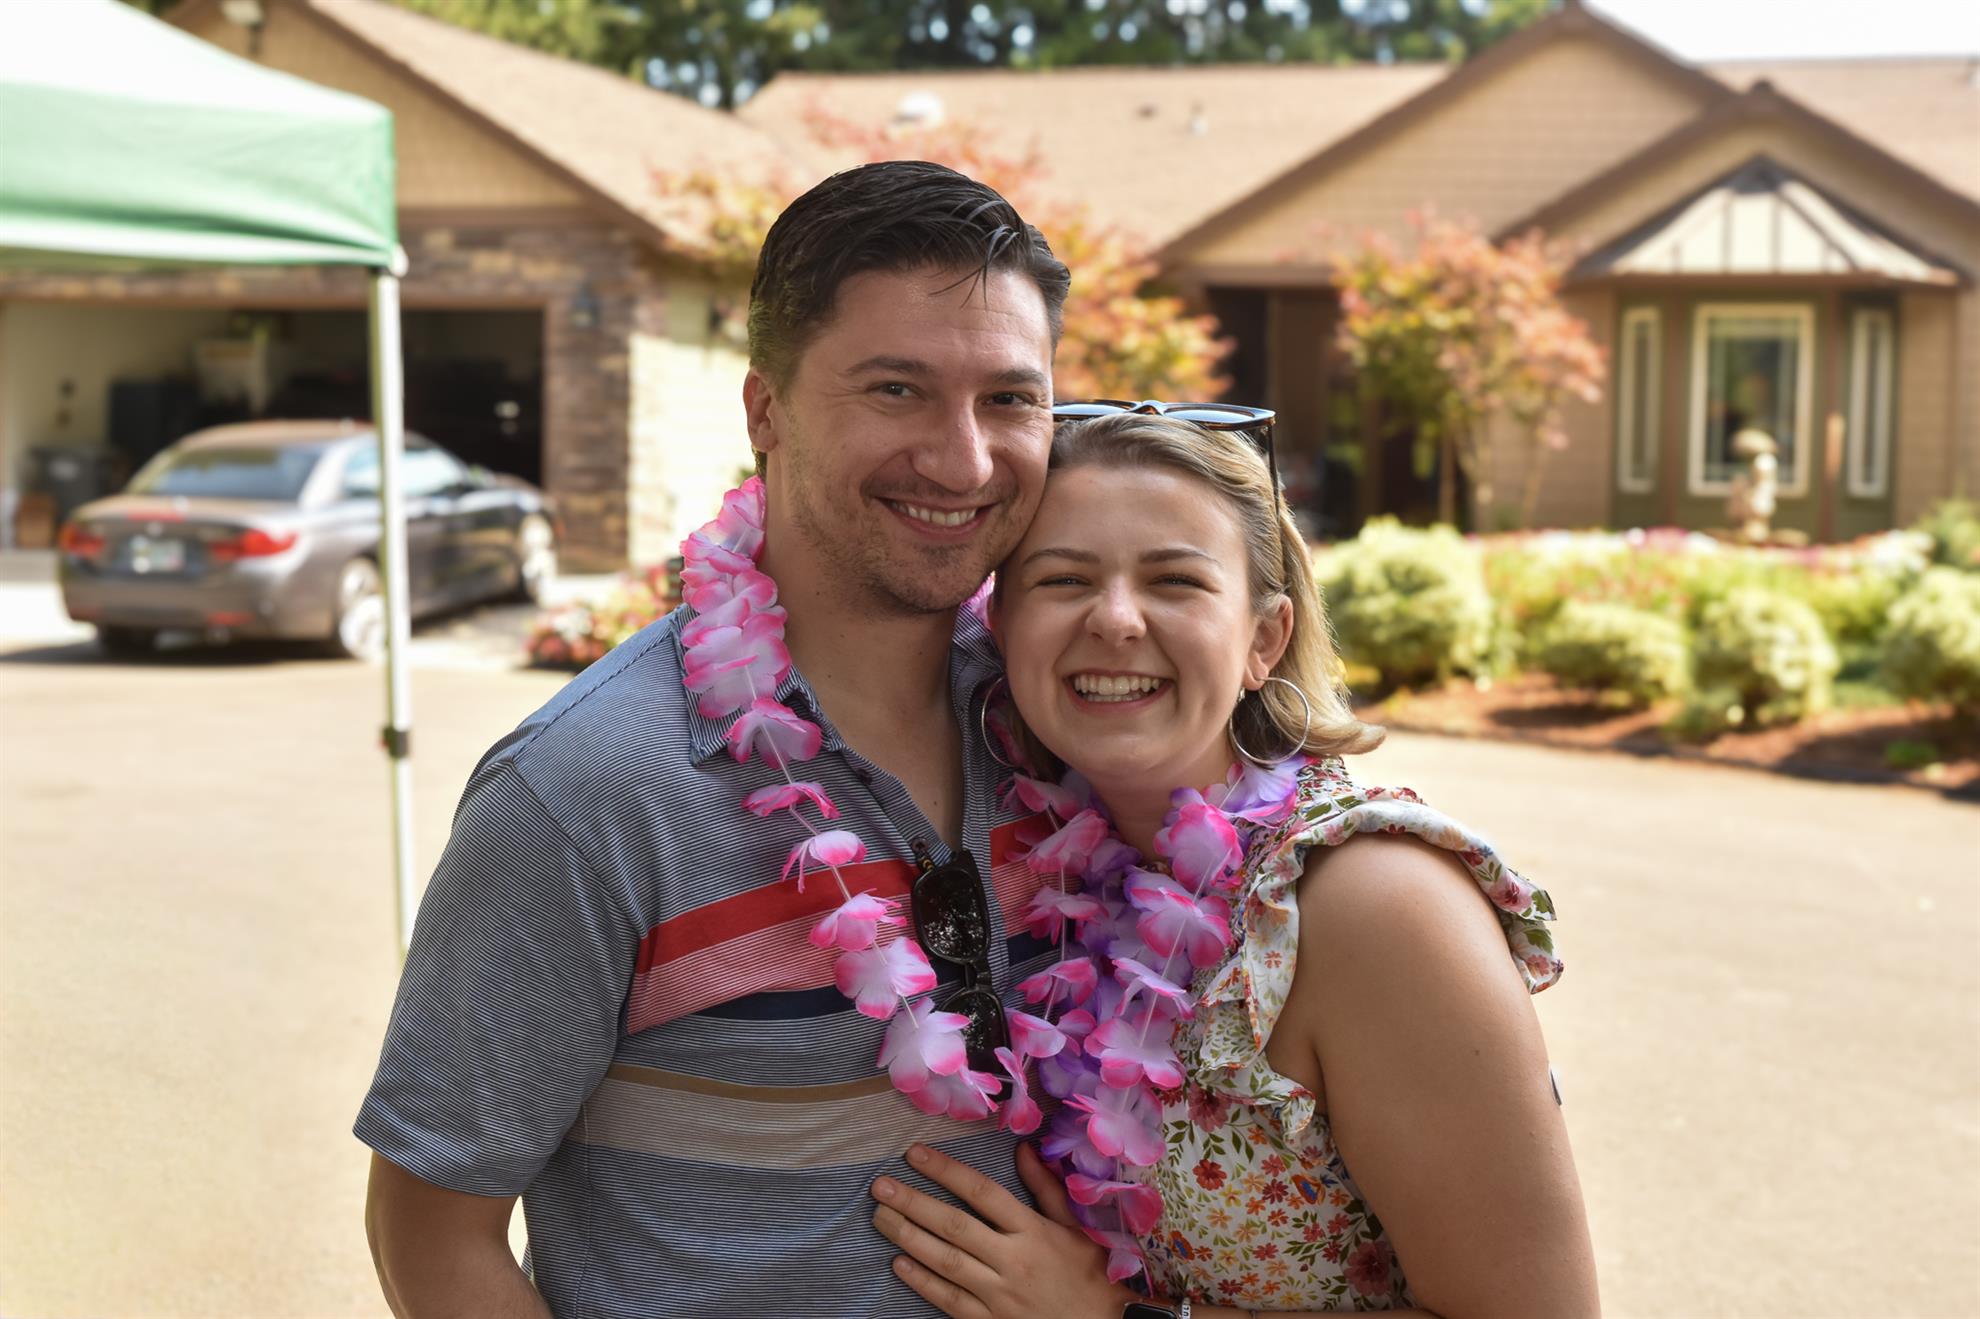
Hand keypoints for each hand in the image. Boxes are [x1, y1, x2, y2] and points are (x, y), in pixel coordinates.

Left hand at [871, 1141, 1133, 1318]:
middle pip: (954, 1225)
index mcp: (1033, 1230)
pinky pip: (949, 1300)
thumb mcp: (1072, 1226)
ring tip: (880, 1217)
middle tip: (881, 1185)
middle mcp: (1012, 1259)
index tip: (914, 1154)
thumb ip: (1044, 1188)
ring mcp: (999, 1293)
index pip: (982, 1192)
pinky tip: (899, 1264)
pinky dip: (923, 1282)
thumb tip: (1022, 1147)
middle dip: (913, 1203)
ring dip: (909, 1237)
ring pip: (946, 1261)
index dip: (946, 1171)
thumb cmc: (1087, 1273)